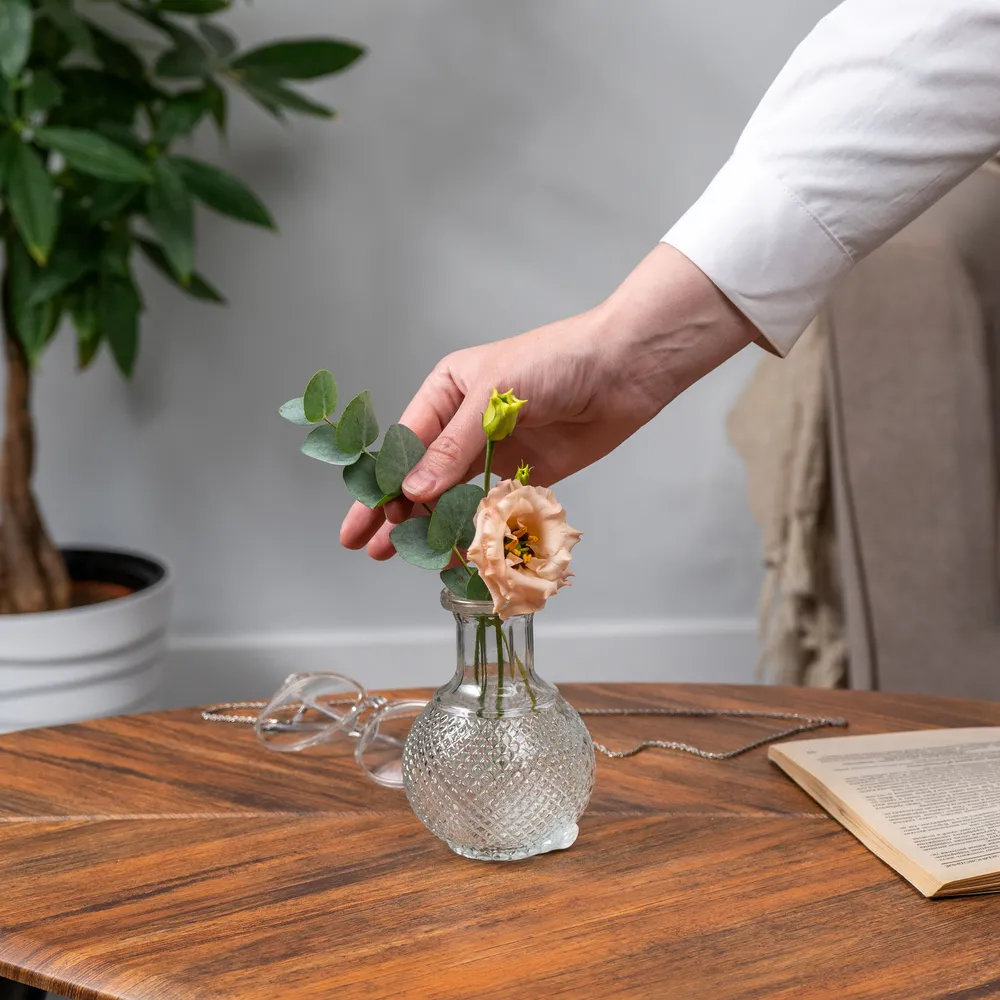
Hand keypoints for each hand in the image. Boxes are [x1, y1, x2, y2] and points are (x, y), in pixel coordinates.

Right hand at [340, 245, 756, 558]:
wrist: (624, 370)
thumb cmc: (558, 361)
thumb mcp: (494, 395)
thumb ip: (454, 446)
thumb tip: (414, 490)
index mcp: (447, 392)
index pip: (404, 444)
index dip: (380, 482)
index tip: (363, 517)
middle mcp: (466, 425)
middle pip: (422, 476)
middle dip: (395, 512)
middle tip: (371, 548)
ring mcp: (496, 452)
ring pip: (454, 497)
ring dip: (434, 527)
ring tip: (410, 558)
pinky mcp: (527, 476)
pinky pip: (493, 508)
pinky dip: (476, 531)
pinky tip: (459, 552)